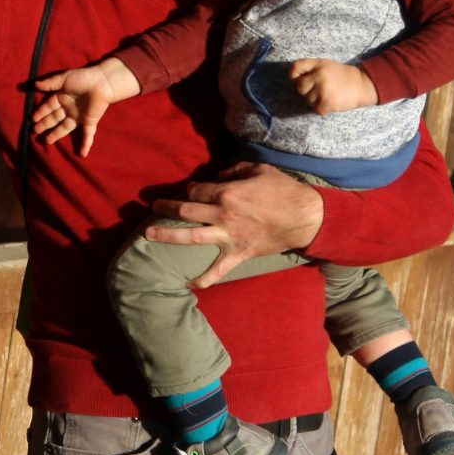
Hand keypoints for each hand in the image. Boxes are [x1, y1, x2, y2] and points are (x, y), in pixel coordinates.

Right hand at [29, 56, 139, 155]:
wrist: (103, 82)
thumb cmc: (83, 78)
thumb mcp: (64, 79)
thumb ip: (50, 83)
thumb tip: (35, 84)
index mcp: (63, 97)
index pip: (49, 106)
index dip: (41, 112)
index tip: (33, 119)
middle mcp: (69, 108)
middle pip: (55, 118)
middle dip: (45, 124)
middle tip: (35, 131)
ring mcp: (79, 116)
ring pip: (65, 128)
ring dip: (56, 134)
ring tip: (47, 141)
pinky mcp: (90, 121)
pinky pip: (87, 135)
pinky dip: (85, 144)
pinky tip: (82, 154)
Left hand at [142, 162, 325, 286]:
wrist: (304, 217)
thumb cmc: (283, 190)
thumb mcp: (259, 169)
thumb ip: (235, 170)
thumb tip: (217, 176)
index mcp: (228, 193)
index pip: (197, 190)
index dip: (190, 188)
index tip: (188, 190)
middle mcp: (223, 215)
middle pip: (186, 210)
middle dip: (166, 208)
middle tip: (152, 207)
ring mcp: (229, 236)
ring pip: (191, 237)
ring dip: (168, 235)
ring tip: (148, 235)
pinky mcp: (238, 254)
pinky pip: (218, 269)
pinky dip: (204, 278)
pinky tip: (190, 285)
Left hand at [291, 58, 375, 114]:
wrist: (361, 85)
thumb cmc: (340, 75)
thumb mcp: (324, 64)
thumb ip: (308, 66)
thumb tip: (291, 76)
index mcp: (318, 65)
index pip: (296, 68)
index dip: (294, 75)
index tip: (298, 78)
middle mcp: (319, 76)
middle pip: (300, 88)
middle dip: (307, 89)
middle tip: (320, 88)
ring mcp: (323, 91)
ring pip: (308, 100)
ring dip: (315, 100)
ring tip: (328, 94)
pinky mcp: (327, 104)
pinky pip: (316, 109)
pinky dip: (322, 108)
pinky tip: (331, 101)